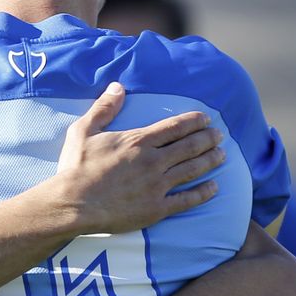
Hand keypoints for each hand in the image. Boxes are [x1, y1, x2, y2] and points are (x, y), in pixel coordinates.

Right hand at [51, 83, 222, 233]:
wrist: (72, 204)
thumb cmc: (76, 168)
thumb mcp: (84, 130)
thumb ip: (104, 108)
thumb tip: (117, 86)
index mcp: (138, 141)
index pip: (175, 127)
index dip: (194, 121)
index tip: (206, 119)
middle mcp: (153, 161)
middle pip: (189, 146)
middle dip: (208, 139)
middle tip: (219, 136)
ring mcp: (157, 186)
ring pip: (193, 170)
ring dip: (210, 160)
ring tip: (223, 155)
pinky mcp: (156, 209)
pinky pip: (186, 200)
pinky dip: (203, 193)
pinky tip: (214, 188)